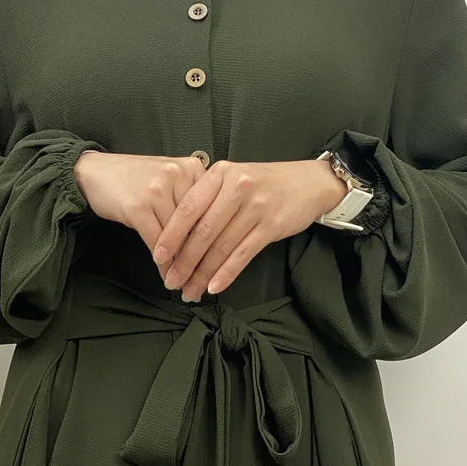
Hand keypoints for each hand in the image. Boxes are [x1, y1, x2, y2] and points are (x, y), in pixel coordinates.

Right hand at [74, 150, 205, 279]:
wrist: (94, 172)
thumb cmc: (135, 180)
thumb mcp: (169, 182)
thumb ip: (191, 202)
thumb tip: (210, 243)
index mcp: (192, 168)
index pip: (212, 211)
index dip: (216, 242)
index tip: (217, 265)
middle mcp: (178, 175)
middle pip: (197, 225)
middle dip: (199, 258)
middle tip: (202, 280)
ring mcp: (157, 190)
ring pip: (178, 237)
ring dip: (181, 265)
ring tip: (184, 282)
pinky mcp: (139, 207)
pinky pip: (158, 242)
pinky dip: (163, 263)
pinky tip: (166, 275)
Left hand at [151, 158, 346, 300]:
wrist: (309, 182)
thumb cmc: (264, 184)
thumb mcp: (233, 180)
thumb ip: (208, 199)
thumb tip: (177, 236)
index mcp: (220, 175)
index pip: (188, 208)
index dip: (170, 235)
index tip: (157, 257)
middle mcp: (236, 188)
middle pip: (203, 231)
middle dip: (184, 261)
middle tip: (172, 281)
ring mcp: (255, 207)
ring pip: (221, 246)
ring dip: (203, 273)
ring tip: (190, 290)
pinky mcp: (271, 226)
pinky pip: (243, 254)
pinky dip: (226, 273)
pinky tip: (214, 287)